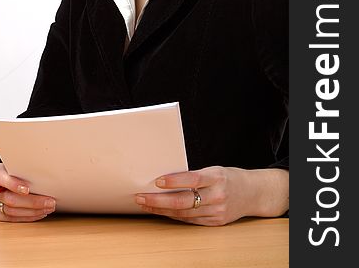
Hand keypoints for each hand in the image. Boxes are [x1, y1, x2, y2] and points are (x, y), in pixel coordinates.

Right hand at [0, 163, 55, 221]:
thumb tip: (45, 175)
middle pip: (10, 199)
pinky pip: (12, 219)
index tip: (27, 189)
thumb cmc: (10, 171)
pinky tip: (39, 213)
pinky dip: (28, 217)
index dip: (13, 184)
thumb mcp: (14, 165)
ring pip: (12, 211)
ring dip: (33, 211)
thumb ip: (23, 170)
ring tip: (48, 208)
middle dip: (33, 202)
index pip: (1, 178)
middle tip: (49, 202)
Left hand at [134, 166, 288, 225]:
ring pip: (184, 213)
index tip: (157, 181)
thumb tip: (166, 178)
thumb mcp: (214, 170)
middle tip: (140, 197)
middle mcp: (217, 196)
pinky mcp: (215, 223)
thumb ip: (195, 175)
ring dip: (161, 210)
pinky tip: (161, 211)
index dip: (174, 180)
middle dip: (159, 200)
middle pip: (184, 200)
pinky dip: (174, 216)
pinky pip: (190, 220)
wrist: (253, 193)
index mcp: (217, 177)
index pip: (193, 179)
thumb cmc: (228, 177)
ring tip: (145, 204)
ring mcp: (217, 212)